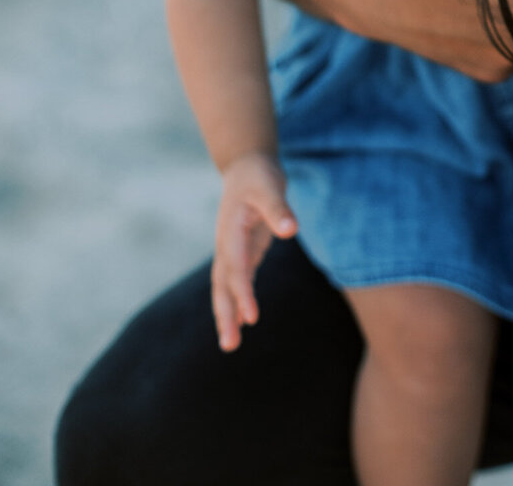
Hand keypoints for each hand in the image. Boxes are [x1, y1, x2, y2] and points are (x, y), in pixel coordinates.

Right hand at [212, 152, 297, 351]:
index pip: (236, 268)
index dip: (243, 293)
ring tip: (230, 344)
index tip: (252, 318)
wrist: (246, 166)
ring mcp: (232, 250)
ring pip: (226, 288)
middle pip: (222, 286)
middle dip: (225, 315)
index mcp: (231, 232)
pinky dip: (239, 301)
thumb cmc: (259, 176)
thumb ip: (278, 209)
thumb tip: (290, 230)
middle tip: (229, 346)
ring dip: (228, 314)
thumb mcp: (270, 186)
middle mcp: (227, 246)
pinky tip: (244, 321)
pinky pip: (238, 282)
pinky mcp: (243, 252)